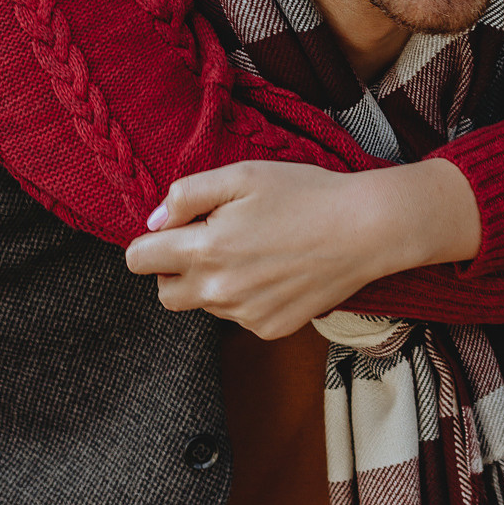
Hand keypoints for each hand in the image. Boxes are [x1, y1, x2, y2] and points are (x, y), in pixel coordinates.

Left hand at [124, 159, 481, 338]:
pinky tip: (273, 271)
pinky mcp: (269, 328)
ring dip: (212, 282)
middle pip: (164, 293)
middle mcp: (219, 291)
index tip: (174, 229)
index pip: (139, 261)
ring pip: (204, 304)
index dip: (150, 241)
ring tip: (252, 251)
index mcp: (205, 250)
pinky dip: (245, 297)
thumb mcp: (241, 176)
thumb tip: (154, 222)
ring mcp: (245, 315)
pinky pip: (238, 317)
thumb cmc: (303, 194)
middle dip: (174, 269)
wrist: (364, 230)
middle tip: (208, 241)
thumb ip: (186, 195)